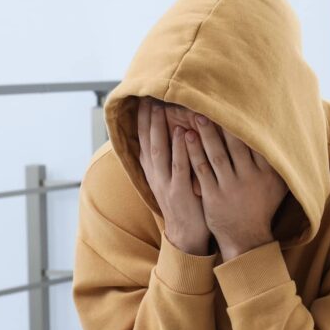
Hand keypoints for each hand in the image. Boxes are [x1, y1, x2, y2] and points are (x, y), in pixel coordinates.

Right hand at [137, 98, 209, 255]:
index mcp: (152, 172)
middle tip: (148, 95)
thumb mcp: (171, 179)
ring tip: (161, 107)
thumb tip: (172, 132)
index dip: (142, 120)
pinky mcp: (180, 193)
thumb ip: (170, 158)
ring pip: (159, 152)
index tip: (143, 99)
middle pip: (147, 141)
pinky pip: (180, 167)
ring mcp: (166, 184)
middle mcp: (155, 176)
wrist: (187, 235)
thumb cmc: (185, 203)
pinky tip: (184, 133)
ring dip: (159, 129)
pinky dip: (181, 149)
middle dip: (147, 118)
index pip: (143, 141)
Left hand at [185, 114, 287, 260]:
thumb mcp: (279, 186)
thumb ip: (280, 163)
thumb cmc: (262, 207)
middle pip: (234, 145)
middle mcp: (249, 179)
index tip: (235, 105)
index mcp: (267, 173)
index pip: (255, 143)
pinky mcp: (212, 196)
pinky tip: (186, 137)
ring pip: (216, 154)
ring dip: (206, 133)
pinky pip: (202, 169)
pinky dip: (194, 152)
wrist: (246, 238)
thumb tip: (287, 136)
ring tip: (196, 115)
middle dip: (222, 123)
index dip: (244, 123)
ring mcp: (230, 188)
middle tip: (211, 103)